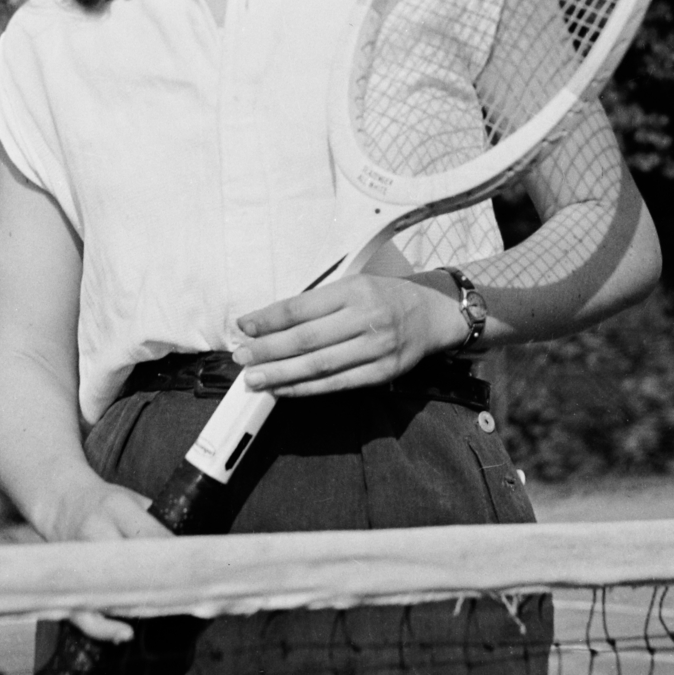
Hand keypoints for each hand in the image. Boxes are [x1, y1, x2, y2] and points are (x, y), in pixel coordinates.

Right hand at [42, 476, 172, 643]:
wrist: (60, 501)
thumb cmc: (103, 503)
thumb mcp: (131, 499)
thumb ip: (156, 522)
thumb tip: (188, 550)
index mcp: (116, 507)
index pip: (151, 534)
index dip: (174, 556)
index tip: (195, 571)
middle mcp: (95, 531)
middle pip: (130, 564)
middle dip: (157, 584)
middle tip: (183, 598)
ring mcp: (78, 558)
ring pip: (108, 591)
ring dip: (135, 608)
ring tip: (159, 615)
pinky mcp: (66, 581)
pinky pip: (82, 612)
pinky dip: (103, 627)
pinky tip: (124, 634)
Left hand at [230, 274, 467, 396]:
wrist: (431, 315)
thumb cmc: (384, 298)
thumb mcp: (353, 286)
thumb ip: (316, 304)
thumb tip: (269, 323)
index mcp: (354, 290)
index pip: (301, 307)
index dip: (269, 319)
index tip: (245, 326)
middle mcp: (366, 317)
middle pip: (307, 338)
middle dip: (268, 350)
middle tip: (242, 357)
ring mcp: (376, 348)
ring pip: (319, 365)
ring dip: (281, 374)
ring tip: (255, 378)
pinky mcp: (382, 373)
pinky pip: (337, 384)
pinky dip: (306, 388)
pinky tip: (284, 388)